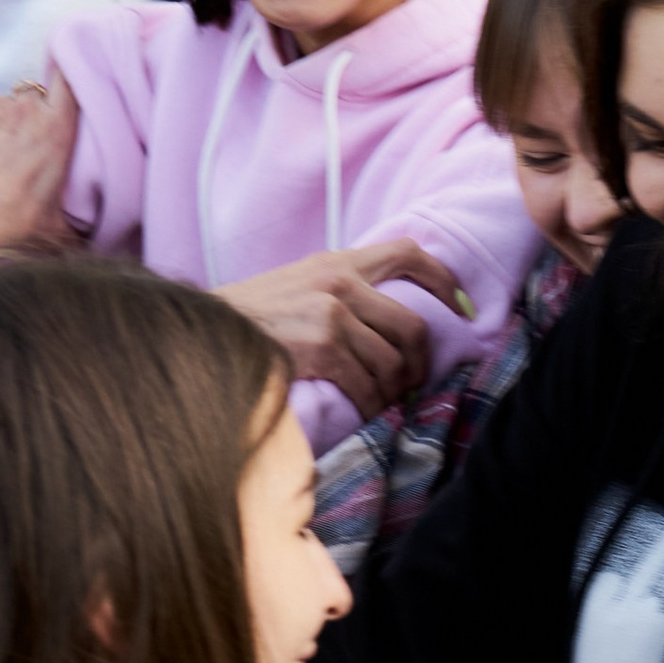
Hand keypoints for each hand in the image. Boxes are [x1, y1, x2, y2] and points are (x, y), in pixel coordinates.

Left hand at [0, 80, 78, 270]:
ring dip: (9, 123)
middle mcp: (25, 109)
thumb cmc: (7, 224)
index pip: (70, 80)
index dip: (72, 76)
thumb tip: (87, 226)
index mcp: (55, 130)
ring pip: (8, 105)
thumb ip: (78, 212)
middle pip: (38, 95)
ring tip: (0, 158)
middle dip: (38, 113)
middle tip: (32, 145)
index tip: (73, 86)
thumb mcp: (58, 225)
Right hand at [219, 236, 474, 421]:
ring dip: (391, 393)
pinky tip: (360, 410)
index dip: (444, 281)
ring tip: (378, 400)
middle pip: (414, 325)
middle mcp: (339, 282)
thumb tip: (389, 322)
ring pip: (393, 364)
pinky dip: (369, 406)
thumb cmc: (252, 322)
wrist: (204, 335)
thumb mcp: (298, 287)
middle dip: (420, 364)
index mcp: (336, 262)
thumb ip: (341, 292)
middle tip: (410, 384)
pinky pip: (367, 387)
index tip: (459, 309)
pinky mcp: (320, 347)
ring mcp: (330, 314)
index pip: (409, 252)